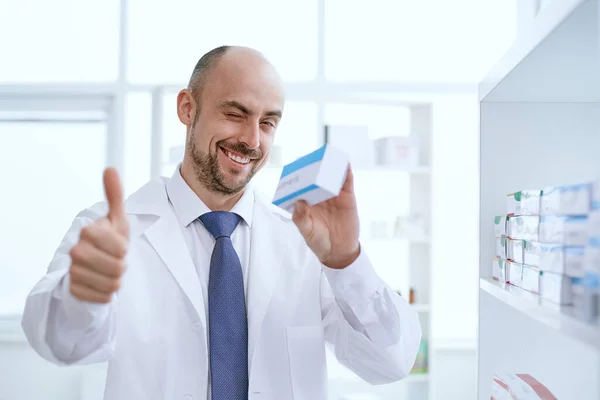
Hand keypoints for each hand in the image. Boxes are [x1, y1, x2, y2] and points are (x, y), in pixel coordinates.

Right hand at [68, 168, 128, 302]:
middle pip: (118, 267)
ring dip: (116, 280)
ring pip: (112, 284)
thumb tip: (110, 168)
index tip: (117, 245)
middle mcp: (75, 251)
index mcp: (88, 231)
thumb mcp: (117, 219)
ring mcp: (72, 272)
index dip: (124, 248)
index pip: (120, 247)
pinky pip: (104, 298)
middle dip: (122, 266)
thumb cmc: (109, 241)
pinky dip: (107, 294)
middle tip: (115, 261)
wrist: (93, 266)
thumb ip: (115, 195)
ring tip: (108, 272)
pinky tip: (100, 284)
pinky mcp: (73, 291)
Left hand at [292, 165, 359, 268]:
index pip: (300, 185)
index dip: (297, 175)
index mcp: (306, 201)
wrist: (340, 251)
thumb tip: (299, 201)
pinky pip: (346, 181)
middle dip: (312, 165)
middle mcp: (318, 195)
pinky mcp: (347, 197)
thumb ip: (301, 218)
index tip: (292, 166)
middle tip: (308, 156)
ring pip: (331, 175)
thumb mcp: (307, 231)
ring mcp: (333, 194)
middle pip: (315, 176)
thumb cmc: (319, 241)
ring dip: (330, 164)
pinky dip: (346, 171)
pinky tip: (345, 163)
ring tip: (327, 153)